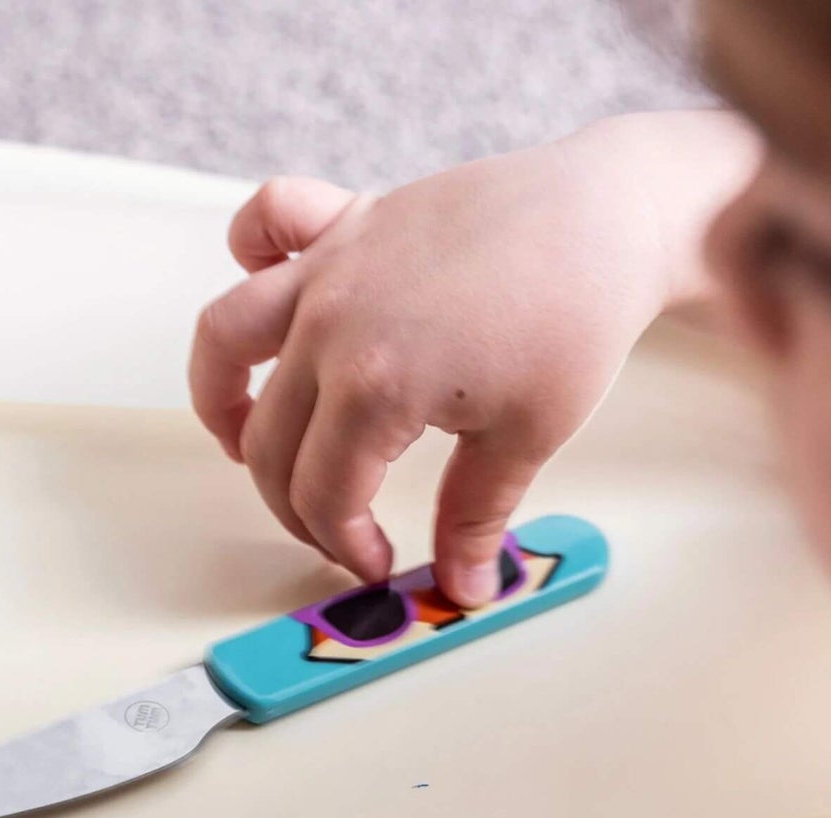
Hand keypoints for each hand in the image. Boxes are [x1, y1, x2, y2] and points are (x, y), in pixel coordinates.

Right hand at [190, 112, 758, 603]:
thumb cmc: (576, 317)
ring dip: (220, 396)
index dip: (343, 545)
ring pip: (226, 336)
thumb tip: (462, 589)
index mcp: (373, 387)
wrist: (611, 215)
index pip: (323, 494)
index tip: (376, 565)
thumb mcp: (526, 437)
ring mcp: (330, 265)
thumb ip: (475, 519)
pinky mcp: (346, 219)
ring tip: (242, 439)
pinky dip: (250, 256)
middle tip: (340, 532)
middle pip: (272, 442)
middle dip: (297, 506)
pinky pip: (266, 224)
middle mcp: (330, 324)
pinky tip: (272, 298)